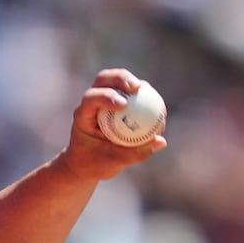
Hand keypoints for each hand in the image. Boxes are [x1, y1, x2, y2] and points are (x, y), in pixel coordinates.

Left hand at [56, 68, 167, 182]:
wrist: (85, 164)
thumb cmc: (94, 164)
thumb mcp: (112, 163)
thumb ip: (135, 153)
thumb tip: (160, 141)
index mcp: (83, 116)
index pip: (91, 99)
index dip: (106, 97)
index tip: (123, 105)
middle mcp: (91, 103)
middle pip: (104, 79)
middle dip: (121, 78)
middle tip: (137, 87)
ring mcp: (103, 99)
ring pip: (117, 81)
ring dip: (135, 82)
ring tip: (151, 94)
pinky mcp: (116, 101)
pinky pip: (131, 94)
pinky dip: (144, 96)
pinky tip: (158, 107)